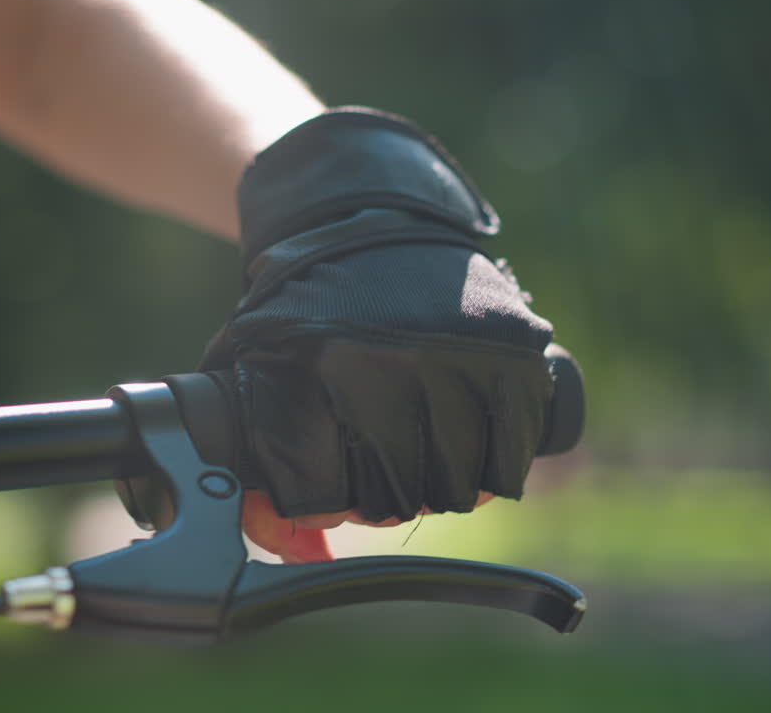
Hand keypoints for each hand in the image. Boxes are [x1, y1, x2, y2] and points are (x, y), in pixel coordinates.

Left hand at [208, 109, 557, 562]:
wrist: (364, 214)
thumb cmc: (299, 304)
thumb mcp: (253, 371)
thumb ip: (258, 465)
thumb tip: (301, 555)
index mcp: (318, 372)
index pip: (332, 496)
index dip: (334, 506)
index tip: (337, 490)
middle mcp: (391, 366)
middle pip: (402, 496)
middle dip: (392, 498)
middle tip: (390, 472)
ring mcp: (457, 358)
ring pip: (464, 484)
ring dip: (448, 486)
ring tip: (431, 456)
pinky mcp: (512, 353)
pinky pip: (517, 450)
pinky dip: (501, 464)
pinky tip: (479, 448)